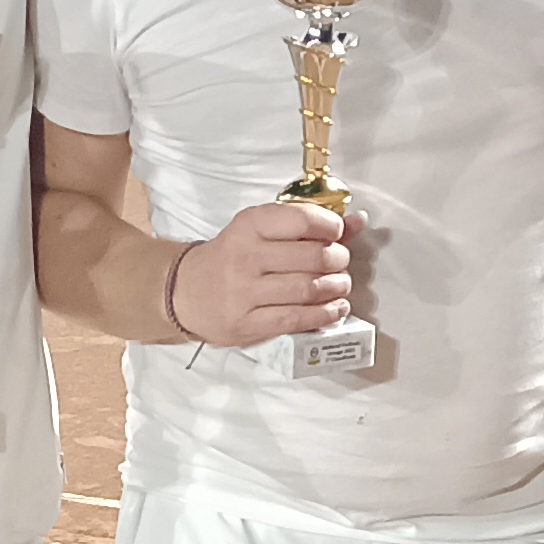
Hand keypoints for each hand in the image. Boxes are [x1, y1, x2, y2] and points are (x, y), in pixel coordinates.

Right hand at [170, 200, 348, 343]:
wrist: (185, 292)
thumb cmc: (231, 258)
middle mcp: (246, 256)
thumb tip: (358, 221)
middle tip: (340, 262)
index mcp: (249, 225)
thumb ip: (308, 225)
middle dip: (339, 259)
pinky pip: (297, 319)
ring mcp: (244, 292)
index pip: (303, 220)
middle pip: (313, 257)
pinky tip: (335, 308)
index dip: (331, 227)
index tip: (337, 234)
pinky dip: (325, 314)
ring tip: (340, 285)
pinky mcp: (247, 323)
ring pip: (309, 289)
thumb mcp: (261, 231)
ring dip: (336, 288)